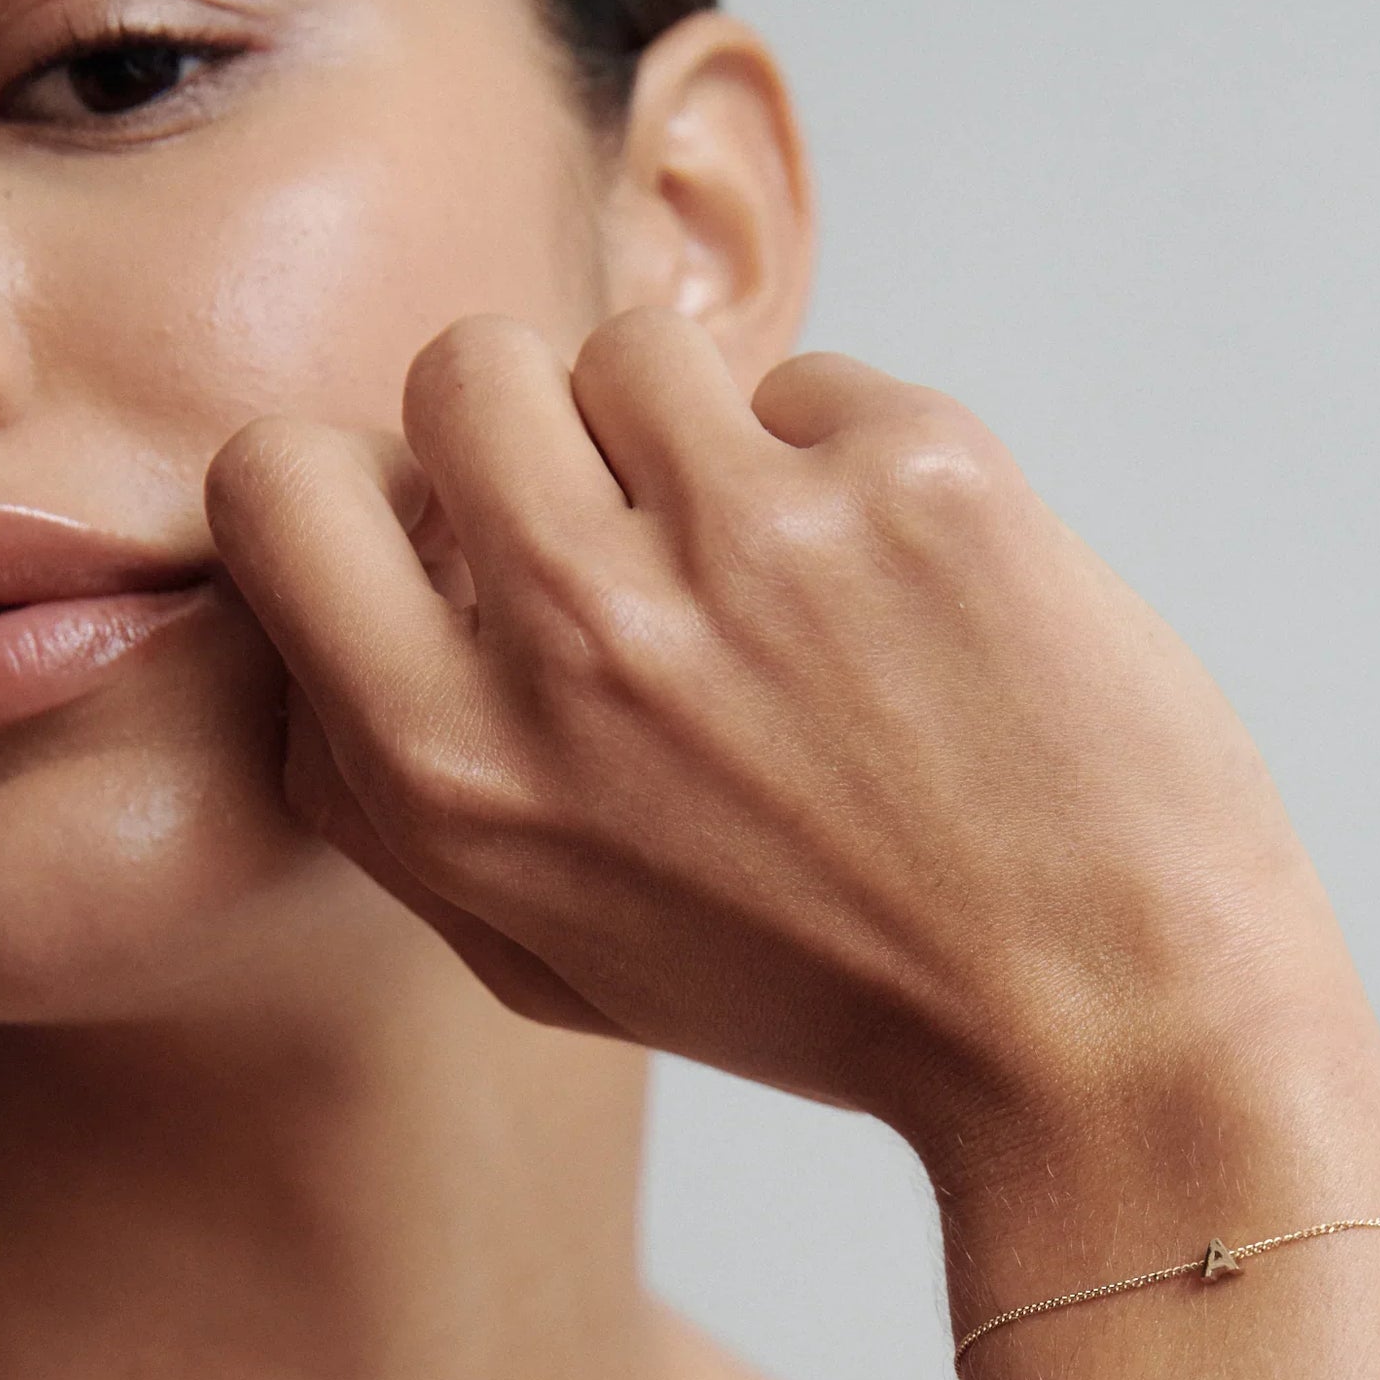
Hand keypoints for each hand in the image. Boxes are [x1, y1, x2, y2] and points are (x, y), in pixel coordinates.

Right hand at [204, 309, 1350, 1174]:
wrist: (1101, 1031)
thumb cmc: (834, 1003)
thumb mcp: (562, 963)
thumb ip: (407, 805)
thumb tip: (336, 630)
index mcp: (458, 773)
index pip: (279, 485)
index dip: (370, 483)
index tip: (461, 530)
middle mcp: (580, 640)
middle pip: (462, 370)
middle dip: (539, 433)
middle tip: (639, 534)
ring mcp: (751, 543)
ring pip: (639, 347)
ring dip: (698, 439)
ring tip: (789, 571)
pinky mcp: (916, 483)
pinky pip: (815, 384)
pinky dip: (850, 465)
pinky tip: (912, 594)